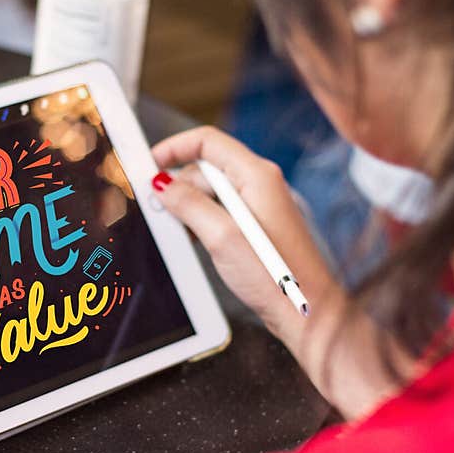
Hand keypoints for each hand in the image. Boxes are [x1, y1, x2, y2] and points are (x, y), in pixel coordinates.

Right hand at [151, 126, 343, 344]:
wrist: (305, 310)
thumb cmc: (274, 278)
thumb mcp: (221, 237)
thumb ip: (189, 205)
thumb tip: (161, 184)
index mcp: (257, 176)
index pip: (207, 142)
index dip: (173, 148)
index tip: (148, 165)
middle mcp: (260, 183)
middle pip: (205, 167)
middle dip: (178, 185)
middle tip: (156, 210)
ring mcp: (258, 204)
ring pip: (209, 191)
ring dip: (188, 206)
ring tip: (177, 231)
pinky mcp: (255, 225)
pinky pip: (219, 210)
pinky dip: (201, 220)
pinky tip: (194, 240)